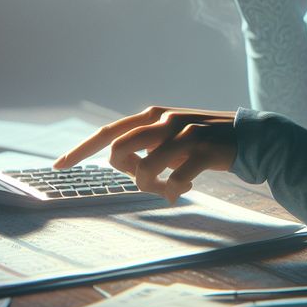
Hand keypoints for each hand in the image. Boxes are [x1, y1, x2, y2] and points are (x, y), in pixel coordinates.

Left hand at [53, 106, 237, 202]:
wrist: (249, 137)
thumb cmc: (202, 142)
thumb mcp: (169, 138)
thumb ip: (143, 145)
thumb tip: (117, 163)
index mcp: (151, 115)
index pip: (107, 132)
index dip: (80, 150)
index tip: (58, 167)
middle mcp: (163, 119)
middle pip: (118, 152)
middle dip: (127, 175)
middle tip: (148, 181)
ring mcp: (182, 132)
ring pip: (144, 170)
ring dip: (152, 187)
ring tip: (169, 188)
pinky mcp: (202, 148)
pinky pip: (174, 180)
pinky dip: (175, 190)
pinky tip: (185, 187)